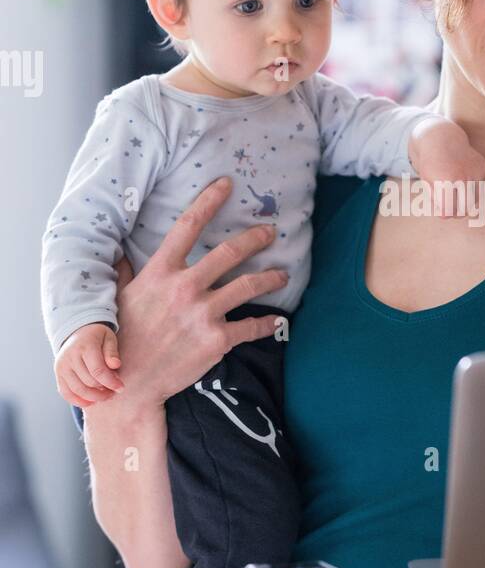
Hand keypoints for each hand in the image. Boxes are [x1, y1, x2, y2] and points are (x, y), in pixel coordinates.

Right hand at [55, 323, 122, 408]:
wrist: (77, 332)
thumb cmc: (97, 337)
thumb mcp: (109, 338)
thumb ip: (112, 352)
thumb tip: (115, 365)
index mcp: (85, 346)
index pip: (97, 370)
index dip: (110, 382)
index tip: (121, 387)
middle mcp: (70, 357)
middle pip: (88, 382)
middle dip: (104, 390)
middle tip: (114, 391)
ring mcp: (61, 366)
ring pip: (78, 390)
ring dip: (94, 397)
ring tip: (105, 396)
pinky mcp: (58, 374)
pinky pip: (66, 393)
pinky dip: (78, 401)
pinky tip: (91, 402)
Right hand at [93, 176, 288, 412]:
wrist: (129, 382)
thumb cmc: (121, 339)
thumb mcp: (120, 298)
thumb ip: (128, 272)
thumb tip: (121, 252)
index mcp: (160, 272)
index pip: (188, 225)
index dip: (209, 201)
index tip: (227, 184)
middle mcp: (184, 287)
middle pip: (229, 252)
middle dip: (255, 238)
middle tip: (270, 233)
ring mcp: (203, 313)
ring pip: (248, 285)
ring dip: (270, 277)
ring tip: (281, 275)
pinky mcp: (217, 340)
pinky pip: (251, 326)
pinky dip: (268, 323)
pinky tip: (278, 321)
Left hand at [407, 117, 484, 216]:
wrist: (441, 139)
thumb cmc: (431, 165)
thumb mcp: (427, 184)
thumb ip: (436, 202)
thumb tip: (447, 217)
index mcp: (444, 181)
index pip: (449, 212)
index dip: (445, 214)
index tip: (442, 211)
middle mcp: (462, 176)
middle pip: (465, 209)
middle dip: (458, 213)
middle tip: (452, 209)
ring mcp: (475, 171)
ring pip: (476, 201)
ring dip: (468, 203)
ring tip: (459, 199)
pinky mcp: (483, 167)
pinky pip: (484, 190)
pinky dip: (477, 193)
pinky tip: (467, 188)